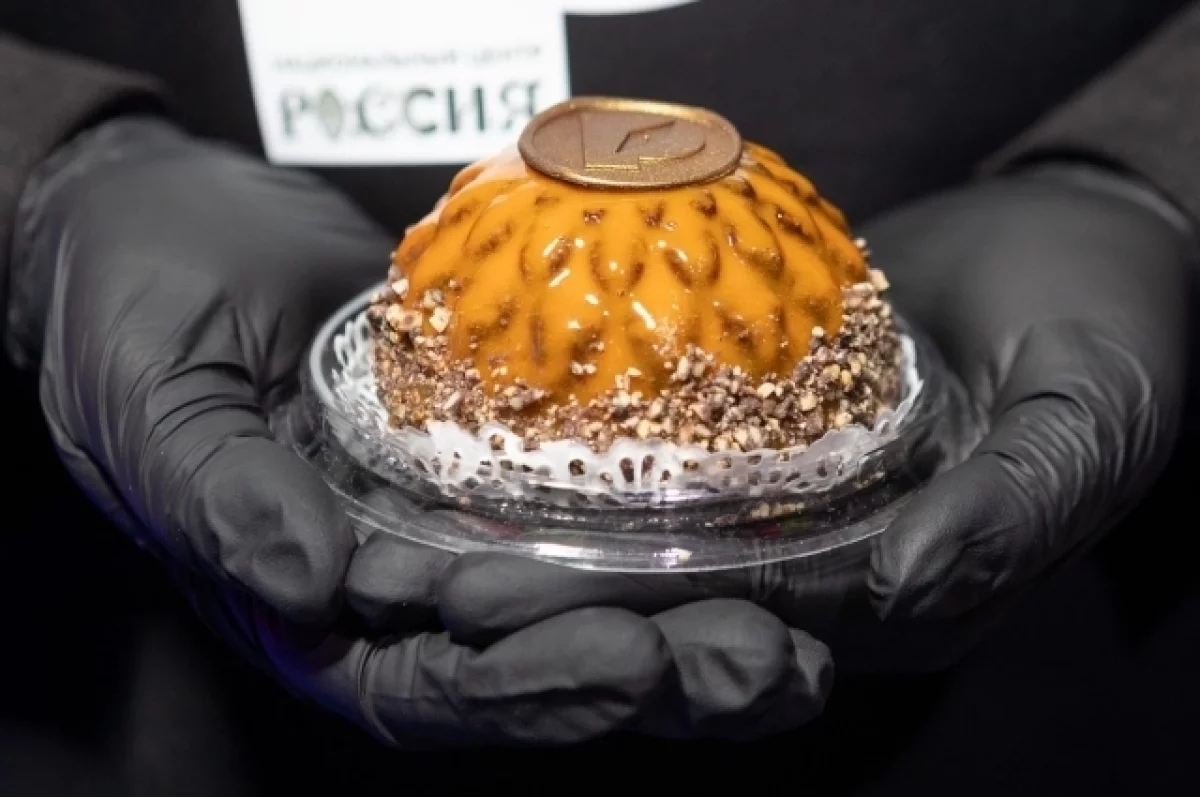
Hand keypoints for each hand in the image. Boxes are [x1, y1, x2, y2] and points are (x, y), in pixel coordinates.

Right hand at [21, 116, 788, 745]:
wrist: (173, 222)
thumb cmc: (132, 310)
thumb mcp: (153, 402)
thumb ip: (219, 496)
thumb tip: (304, 587)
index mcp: (311, 610)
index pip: (428, 688)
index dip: (529, 689)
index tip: (627, 661)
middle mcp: (400, 587)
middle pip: (537, 666)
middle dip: (652, 678)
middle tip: (760, 667)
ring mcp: (462, 517)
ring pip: (590, 597)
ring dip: (696, 625)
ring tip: (801, 640)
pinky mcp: (507, 447)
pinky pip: (596, 494)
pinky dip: (680, 518)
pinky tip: (770, 525)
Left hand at [421, 163, 1191, 671]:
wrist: (1078, 237)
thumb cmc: (1110, 324)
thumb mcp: (1094, 412)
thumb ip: (1016, 505)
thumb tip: (908, 585)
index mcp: (906, 600)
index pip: (738, 622)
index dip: (614, 617)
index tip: (490, 602)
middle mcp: (833, 571)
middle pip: (666, 592)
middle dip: (540, 594)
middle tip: (409, 576)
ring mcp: (791, 504)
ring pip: (647, 527)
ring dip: (532, 527)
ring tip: (410, 518)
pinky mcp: (760, 434)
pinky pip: (662, 440)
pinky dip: (578, 437)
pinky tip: (483, 417)